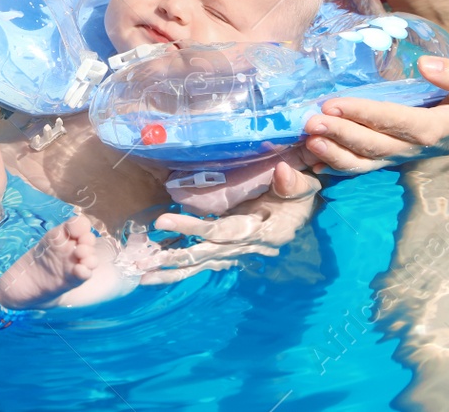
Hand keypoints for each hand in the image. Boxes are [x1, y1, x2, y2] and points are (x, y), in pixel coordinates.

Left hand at [131, 164, 319, 284]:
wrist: (303, 211)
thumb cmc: (301, 196)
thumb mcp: (305, 188)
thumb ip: (294, 183)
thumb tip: (281, 171)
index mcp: (265, 233)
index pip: (223, 232)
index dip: (194, 228)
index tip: (163, 221)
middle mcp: (248, 247)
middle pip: (207, 253)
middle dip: (175, 257)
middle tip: (144, 261)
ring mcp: (238, 251)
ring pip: (202, 263)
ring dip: (173, 270)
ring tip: (143, 276)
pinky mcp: (229, 250)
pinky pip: (203, 260)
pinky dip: (182, 267)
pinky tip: (158, 273)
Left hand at [302, 56, 448, 173]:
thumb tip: (426, 64)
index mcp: (429, 129)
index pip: (394, 121)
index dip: (364, 114)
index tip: (334, 103)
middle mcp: (408, 148)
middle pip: (372, 144)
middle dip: (340, 134)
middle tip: (311, 123)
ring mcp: (394, 156)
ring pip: (362, 161)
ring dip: (333, 153)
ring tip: (309, 142)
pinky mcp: (383, 159)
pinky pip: (359, 168)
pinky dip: (336, 167)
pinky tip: (313, 163)